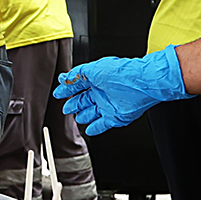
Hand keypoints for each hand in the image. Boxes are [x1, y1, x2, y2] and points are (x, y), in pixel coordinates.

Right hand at [52, 49, 186, 135]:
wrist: (141, 84)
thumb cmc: (121, 73)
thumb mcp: (92, 70)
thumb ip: (76, 75)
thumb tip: (64, 78)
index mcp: (97, 78)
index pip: (78, 84)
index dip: (67, 89)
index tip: (58, 93)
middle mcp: (102, 91)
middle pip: (85, 99)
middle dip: (74, 104)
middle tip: (66, 108)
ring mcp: (108, 104)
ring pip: (92, 112)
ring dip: (84, 115)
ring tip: (77, 118)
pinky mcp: (115, 117)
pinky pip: (102, 124)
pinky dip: (95, 127)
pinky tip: (89, 130)